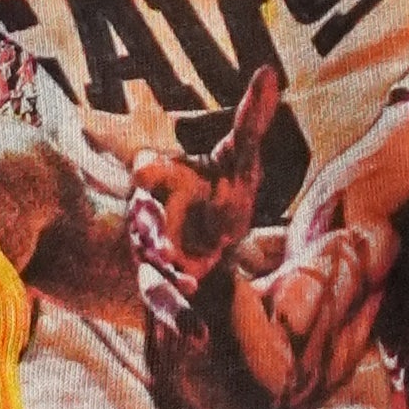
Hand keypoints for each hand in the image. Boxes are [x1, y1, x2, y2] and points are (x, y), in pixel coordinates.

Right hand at [127, 65, 278, 337]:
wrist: (209, 238)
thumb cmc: (217, 192)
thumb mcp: (237, 161)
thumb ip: (249, 122)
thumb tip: (270, 71)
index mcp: (159, 179)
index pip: (148, 168)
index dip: (147, 169)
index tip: (145, 169)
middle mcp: (148, 218)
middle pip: (139, 223)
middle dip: (144, 230)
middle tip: (152, 238)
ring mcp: (152, 258)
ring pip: (150, 271)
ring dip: (163, 284)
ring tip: (184, 289)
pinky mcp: (165, 288)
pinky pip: (167, 307)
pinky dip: (181, 321)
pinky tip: (200, 337)